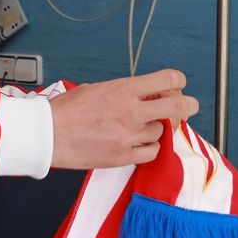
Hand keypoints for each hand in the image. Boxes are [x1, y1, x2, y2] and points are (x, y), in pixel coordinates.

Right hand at [48, 70, 198, 168]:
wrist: (48, 134)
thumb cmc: (66, 111)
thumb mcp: (96, 89)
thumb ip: (123, 92)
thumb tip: (143, 95)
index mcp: (124, 89)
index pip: (167, 80)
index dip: (178, 82)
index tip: (178, 85)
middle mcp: (131, 111)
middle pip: (177, 108)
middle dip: (188, 106)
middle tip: (190, 107)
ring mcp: (129, 136)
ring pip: (160, 132)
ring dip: (154, 129)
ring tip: (137, 128)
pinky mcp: (124, 156)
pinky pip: (151, 153)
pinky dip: (148, 149)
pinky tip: (138, 144)